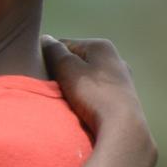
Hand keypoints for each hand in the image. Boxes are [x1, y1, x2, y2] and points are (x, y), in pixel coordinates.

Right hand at [43, 35, 156, 166]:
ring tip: (68, 101)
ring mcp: (121, 80)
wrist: (122, 127)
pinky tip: (83, 110)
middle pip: (78, 62)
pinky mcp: (123, 99)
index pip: (64, 45)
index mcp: (101, 46)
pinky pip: (97, 93)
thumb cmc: (93, 94)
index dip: (50, 58)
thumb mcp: (67, 68)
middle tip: (54, 88)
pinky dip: (88, 99)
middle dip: (64, 73)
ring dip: (75, 88)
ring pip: (87, 79)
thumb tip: (46, 39)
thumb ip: (54, 52)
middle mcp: (115, 59)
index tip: (43, 74)